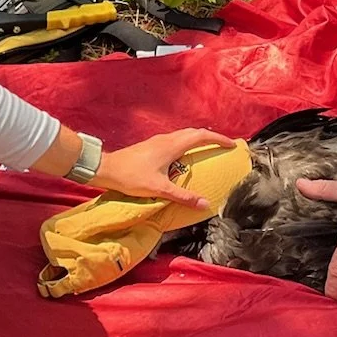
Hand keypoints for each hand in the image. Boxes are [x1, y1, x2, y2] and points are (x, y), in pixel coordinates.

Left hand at [94, 129, 235, 209]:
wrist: (106, 169)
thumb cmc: (131, 177)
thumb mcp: (159, 188)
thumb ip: (182, 196)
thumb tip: (205, 204)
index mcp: (172, 146)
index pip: (201, 136)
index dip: (218, 139)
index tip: (230, 144)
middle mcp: (166, 139)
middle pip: (194, 132)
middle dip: (210, 137)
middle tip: (222, 146)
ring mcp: (158, 141)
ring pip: (183, 135)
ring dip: (197, 139)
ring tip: (206, 150)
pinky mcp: (151, 145)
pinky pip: (175, 140)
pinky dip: (186, 143)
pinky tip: (183, 156)